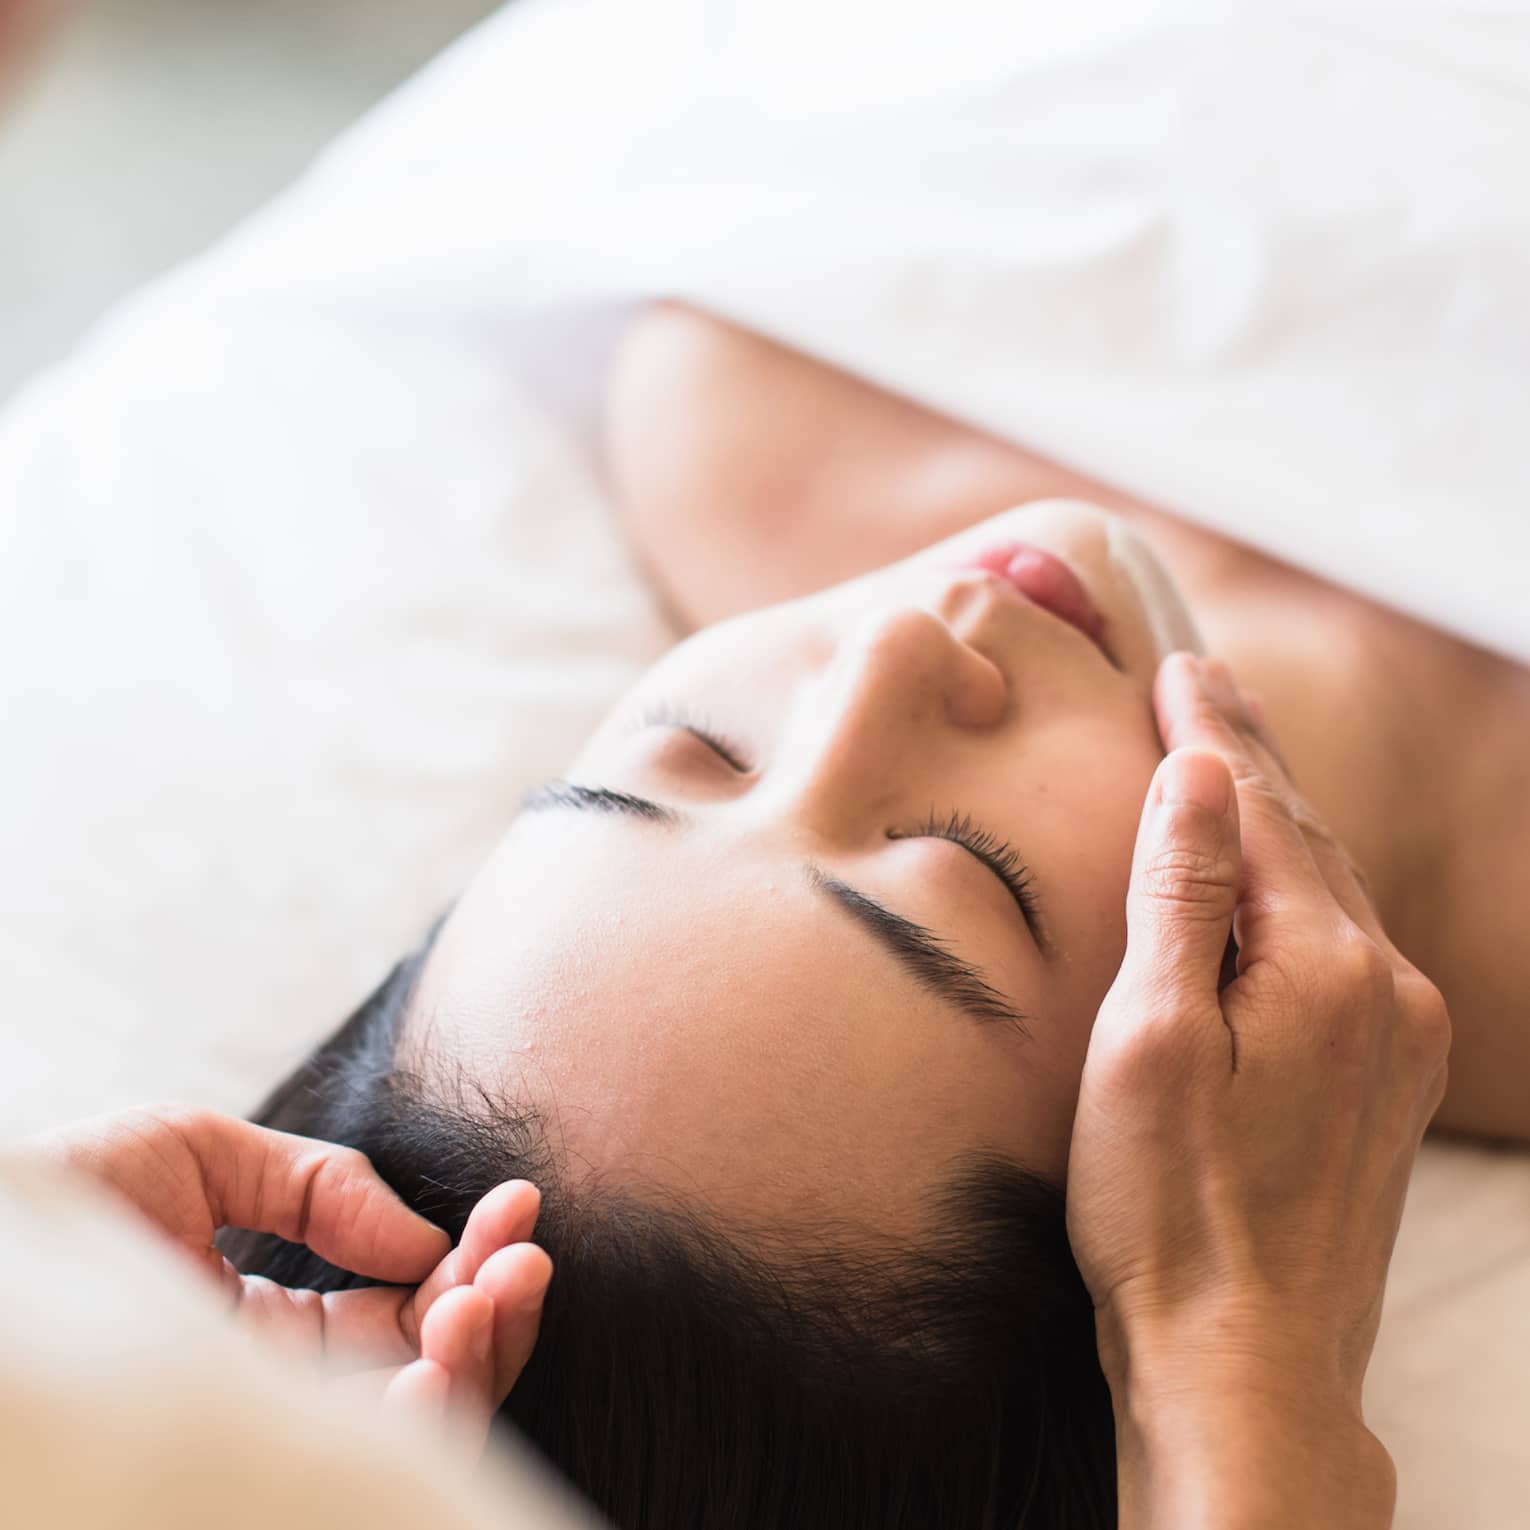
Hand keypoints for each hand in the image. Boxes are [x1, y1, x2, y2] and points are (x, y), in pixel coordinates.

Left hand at [29, 1106, 551, 1451]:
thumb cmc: (53, 1208)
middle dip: (497, 1309)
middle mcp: (287, 1393)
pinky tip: (435, 1359)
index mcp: (277, 1328)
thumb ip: (315, 1183)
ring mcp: (272, 1434)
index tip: (517, 1204)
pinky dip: (426, 1416)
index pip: (409, 1306)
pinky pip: (369, 1463)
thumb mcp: (193, 1154)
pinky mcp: (253, 1461)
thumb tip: (419, 1236)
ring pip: (422, 1424)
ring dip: (480, 1358)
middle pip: (437, 1371)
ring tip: (487, 1292)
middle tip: (524, 1254)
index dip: (475, 1258)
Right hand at [1066, 653, 1449, 1524]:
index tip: (1175, 664)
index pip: (1260, 809)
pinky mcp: (1389, 1080)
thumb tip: (1200, 773)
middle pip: (1309, 836)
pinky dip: (1297, 888)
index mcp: (1327, 968)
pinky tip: (1271, 881)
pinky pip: (1343, 945)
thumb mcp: (1151, 1040)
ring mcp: (1400, 1038)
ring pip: (1332, 889)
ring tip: (1229, 759)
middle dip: (1247, 756)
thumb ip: (1183, 897)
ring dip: (1275, 819)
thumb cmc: (1170, 1211)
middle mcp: (1389, 989)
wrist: (1248, 1365)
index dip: (1210, 731)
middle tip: (1200, 680)